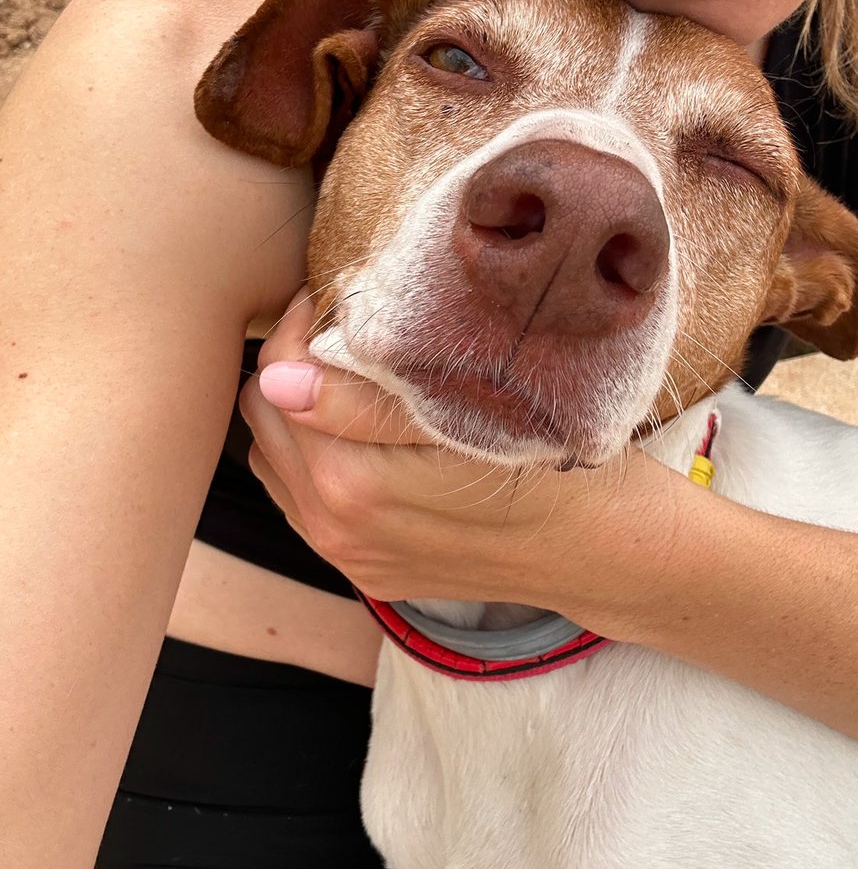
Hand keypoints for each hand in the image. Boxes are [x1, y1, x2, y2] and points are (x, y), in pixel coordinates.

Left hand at [240, 292, 685, 635]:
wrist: (604, 553)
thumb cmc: (552, 467)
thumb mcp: (469, 419)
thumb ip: (365, 402)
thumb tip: (277, 378)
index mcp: (352, 485)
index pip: (278, 380)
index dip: (297, 327)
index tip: (330, 298)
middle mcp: (336, 530)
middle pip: (263, 421)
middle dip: (290, 366)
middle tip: (338, 330)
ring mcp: (349, 557)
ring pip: (275, 462)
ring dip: (294, 415)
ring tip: (346, 379)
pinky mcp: (366, 571)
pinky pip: (302, 503)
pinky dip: (312, 458)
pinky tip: (359, 435)